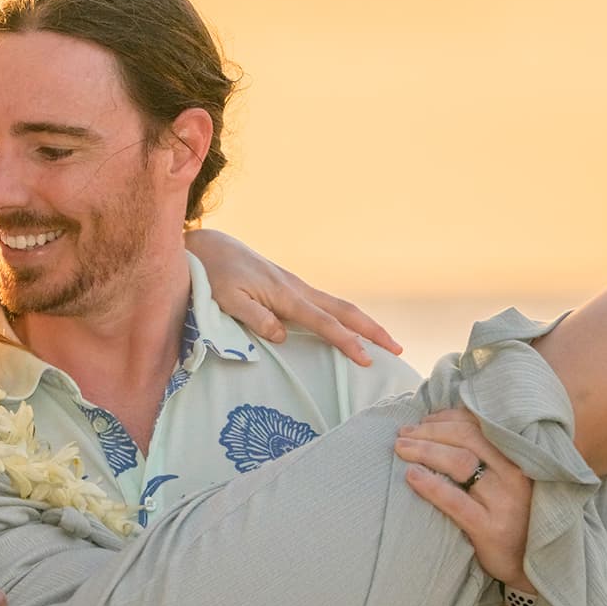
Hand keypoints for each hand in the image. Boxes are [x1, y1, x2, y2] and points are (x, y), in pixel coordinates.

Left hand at [186, 228, 401, 365]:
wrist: (210, 246)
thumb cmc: (214, 276)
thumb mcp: (227, 299)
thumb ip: (255, 317)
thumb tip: (283, 336)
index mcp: (285, 295)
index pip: (324, 322)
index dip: (347, 341)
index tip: (367, 359)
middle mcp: (296, 289)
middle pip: (343, 310)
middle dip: (371, 329)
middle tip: (396, 348)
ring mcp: (295, 286)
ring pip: (337, 306)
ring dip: (362, 323)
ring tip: (382, 341)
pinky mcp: (288, 287)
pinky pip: (323, 305)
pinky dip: (342, 317)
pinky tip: (346, 329)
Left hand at [396, 408, 534, 587]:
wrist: (530, 565)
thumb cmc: (509, 515)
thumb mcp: (505, 480)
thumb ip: (484, 454)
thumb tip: (440, 424)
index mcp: (517, 457)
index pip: (478, 425)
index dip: (446, 418)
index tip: (423, 420)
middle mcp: (514, 474)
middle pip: (464, 438)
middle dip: (429, 432)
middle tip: (403, 435)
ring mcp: (503, 501)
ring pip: (459, 462)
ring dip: (424, 450)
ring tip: (401, 449)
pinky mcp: (490, 528)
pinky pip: (455, 501)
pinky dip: (430, 485)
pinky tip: (411, 476)